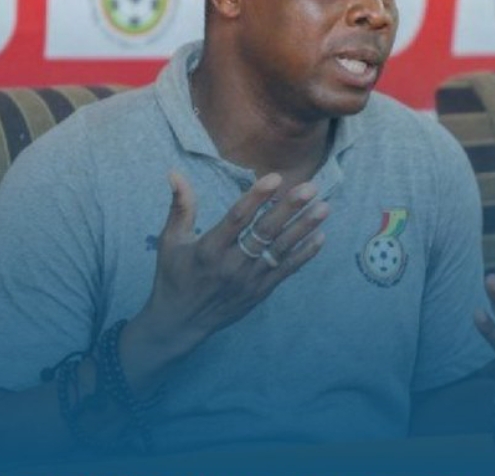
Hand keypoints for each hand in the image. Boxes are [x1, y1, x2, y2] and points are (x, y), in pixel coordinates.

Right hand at [131, 171, 329, 359]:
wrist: (180, 322)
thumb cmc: (174, 275)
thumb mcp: (171, 240)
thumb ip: (180, 206)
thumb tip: (174, 172)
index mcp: (209, 249)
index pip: (237, 218)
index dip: (257, 197)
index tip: (276, 178)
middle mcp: (231, 265)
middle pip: (265, 232)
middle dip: (289, 209)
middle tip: (310, 188)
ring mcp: (248, 280)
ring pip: (280, 250)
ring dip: (303, 228)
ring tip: (324, 208)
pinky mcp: (259, 292)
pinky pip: (286, 270)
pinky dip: (304, 254)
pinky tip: (320, 236)